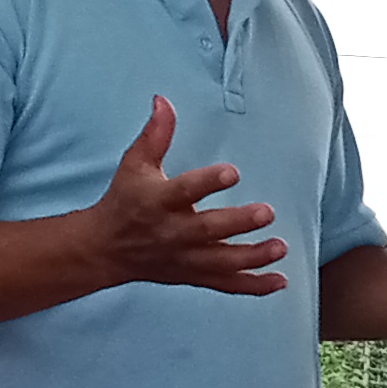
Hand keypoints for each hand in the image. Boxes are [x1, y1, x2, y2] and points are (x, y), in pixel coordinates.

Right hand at [81, 99, 290, 296]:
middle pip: (208, 230)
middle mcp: (172, 233)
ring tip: (281, 247)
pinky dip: (253, 286)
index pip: (184, 191)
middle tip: (268, 212)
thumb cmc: (124, 200)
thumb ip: (155, 135)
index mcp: (157, 201)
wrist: (105, 250)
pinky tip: (281, 280)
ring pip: (221, 262)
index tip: (233, 172)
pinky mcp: (193, 276)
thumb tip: (164, 100)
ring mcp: (184, 258)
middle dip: (238, 223)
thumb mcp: (134, 164)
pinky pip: (226, 285)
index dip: (208, 182)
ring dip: (253, 257)